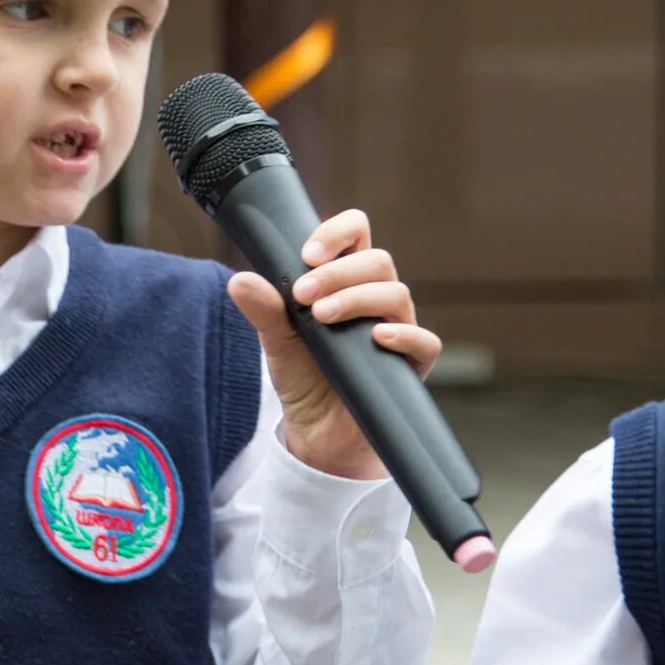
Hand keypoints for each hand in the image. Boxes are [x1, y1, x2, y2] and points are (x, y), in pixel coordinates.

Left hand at [225, 209, 440, 479]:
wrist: (317, 432)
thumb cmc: (303, 375)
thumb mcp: (276, 341)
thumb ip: (263, 310)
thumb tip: (239, 281)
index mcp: (347, 281)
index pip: (356, 234)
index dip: (337, 232)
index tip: (307, 254)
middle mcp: (377, 299)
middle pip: (378, 260)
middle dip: (338, 272)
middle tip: (303, 294)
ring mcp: (398, 329)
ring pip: (397, 293)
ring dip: (358, 297)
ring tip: (322, 316)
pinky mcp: (411, 365)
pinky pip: (425, 341)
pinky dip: (404, 335)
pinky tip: (377, 337)